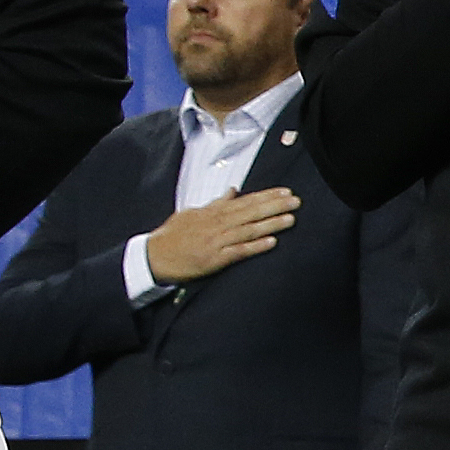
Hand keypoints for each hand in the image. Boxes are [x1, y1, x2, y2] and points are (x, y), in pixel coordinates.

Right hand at [145, 187, 296, 283]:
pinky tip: (272, 242)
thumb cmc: (173, 236)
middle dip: (274, 206)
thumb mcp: (192, 213)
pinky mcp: (214, 259)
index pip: (245, 201)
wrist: (153, 256)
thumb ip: (215, 203)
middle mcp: (216, 224)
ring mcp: (216, 241)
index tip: (285, 191)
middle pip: (250, 212)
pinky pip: (238, 251)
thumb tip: (233, 191)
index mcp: (213, 212)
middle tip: (296, 201)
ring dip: (270, 224)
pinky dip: (255, 246)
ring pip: (248, 230)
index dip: (266, 196)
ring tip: (290, 219)